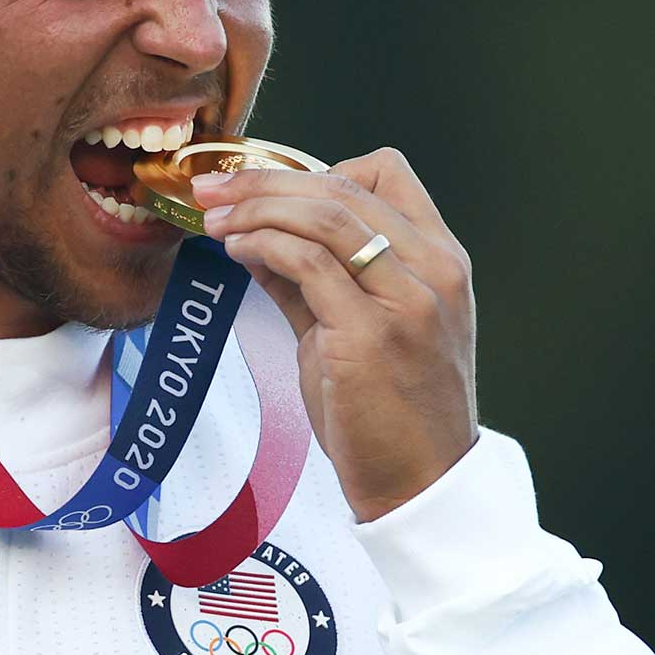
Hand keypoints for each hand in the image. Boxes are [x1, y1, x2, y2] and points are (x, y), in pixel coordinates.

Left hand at [191, 148, 478, 522]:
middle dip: (266, 179)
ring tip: (215, 218)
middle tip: (213, 189)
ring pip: (325, 215)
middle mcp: (434, 271)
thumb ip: (316, 280)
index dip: (318, 169)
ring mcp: (406, 302)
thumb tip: (256, 238)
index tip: (267, 186)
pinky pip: (306, 263)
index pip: (387, 174)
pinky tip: (235, 251)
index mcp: (441, 260)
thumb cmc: (392, 412)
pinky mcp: (368, 336)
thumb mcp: (363, 329)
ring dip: (256, 207)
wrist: (422, 485)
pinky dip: (261, 244)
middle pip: (345, 187)